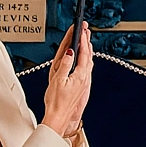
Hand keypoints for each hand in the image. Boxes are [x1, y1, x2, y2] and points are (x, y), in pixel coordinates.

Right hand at [41, 24, 92, 140]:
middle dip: (87, 42)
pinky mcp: (82, 87)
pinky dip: (86, 59)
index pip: (84, 53)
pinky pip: (86, 69)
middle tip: (86, 30)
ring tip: (86, 41)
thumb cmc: (56, 102)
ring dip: (87, 50)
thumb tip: (70, 52)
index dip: (83, 40)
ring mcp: (84, 83)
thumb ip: (65, 64)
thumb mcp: (58, 79)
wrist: (58, 117)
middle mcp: (85, 78)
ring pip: (89, 62)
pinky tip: (83, 59)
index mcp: (80, 75)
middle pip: (89, 56)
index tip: (82, 29)